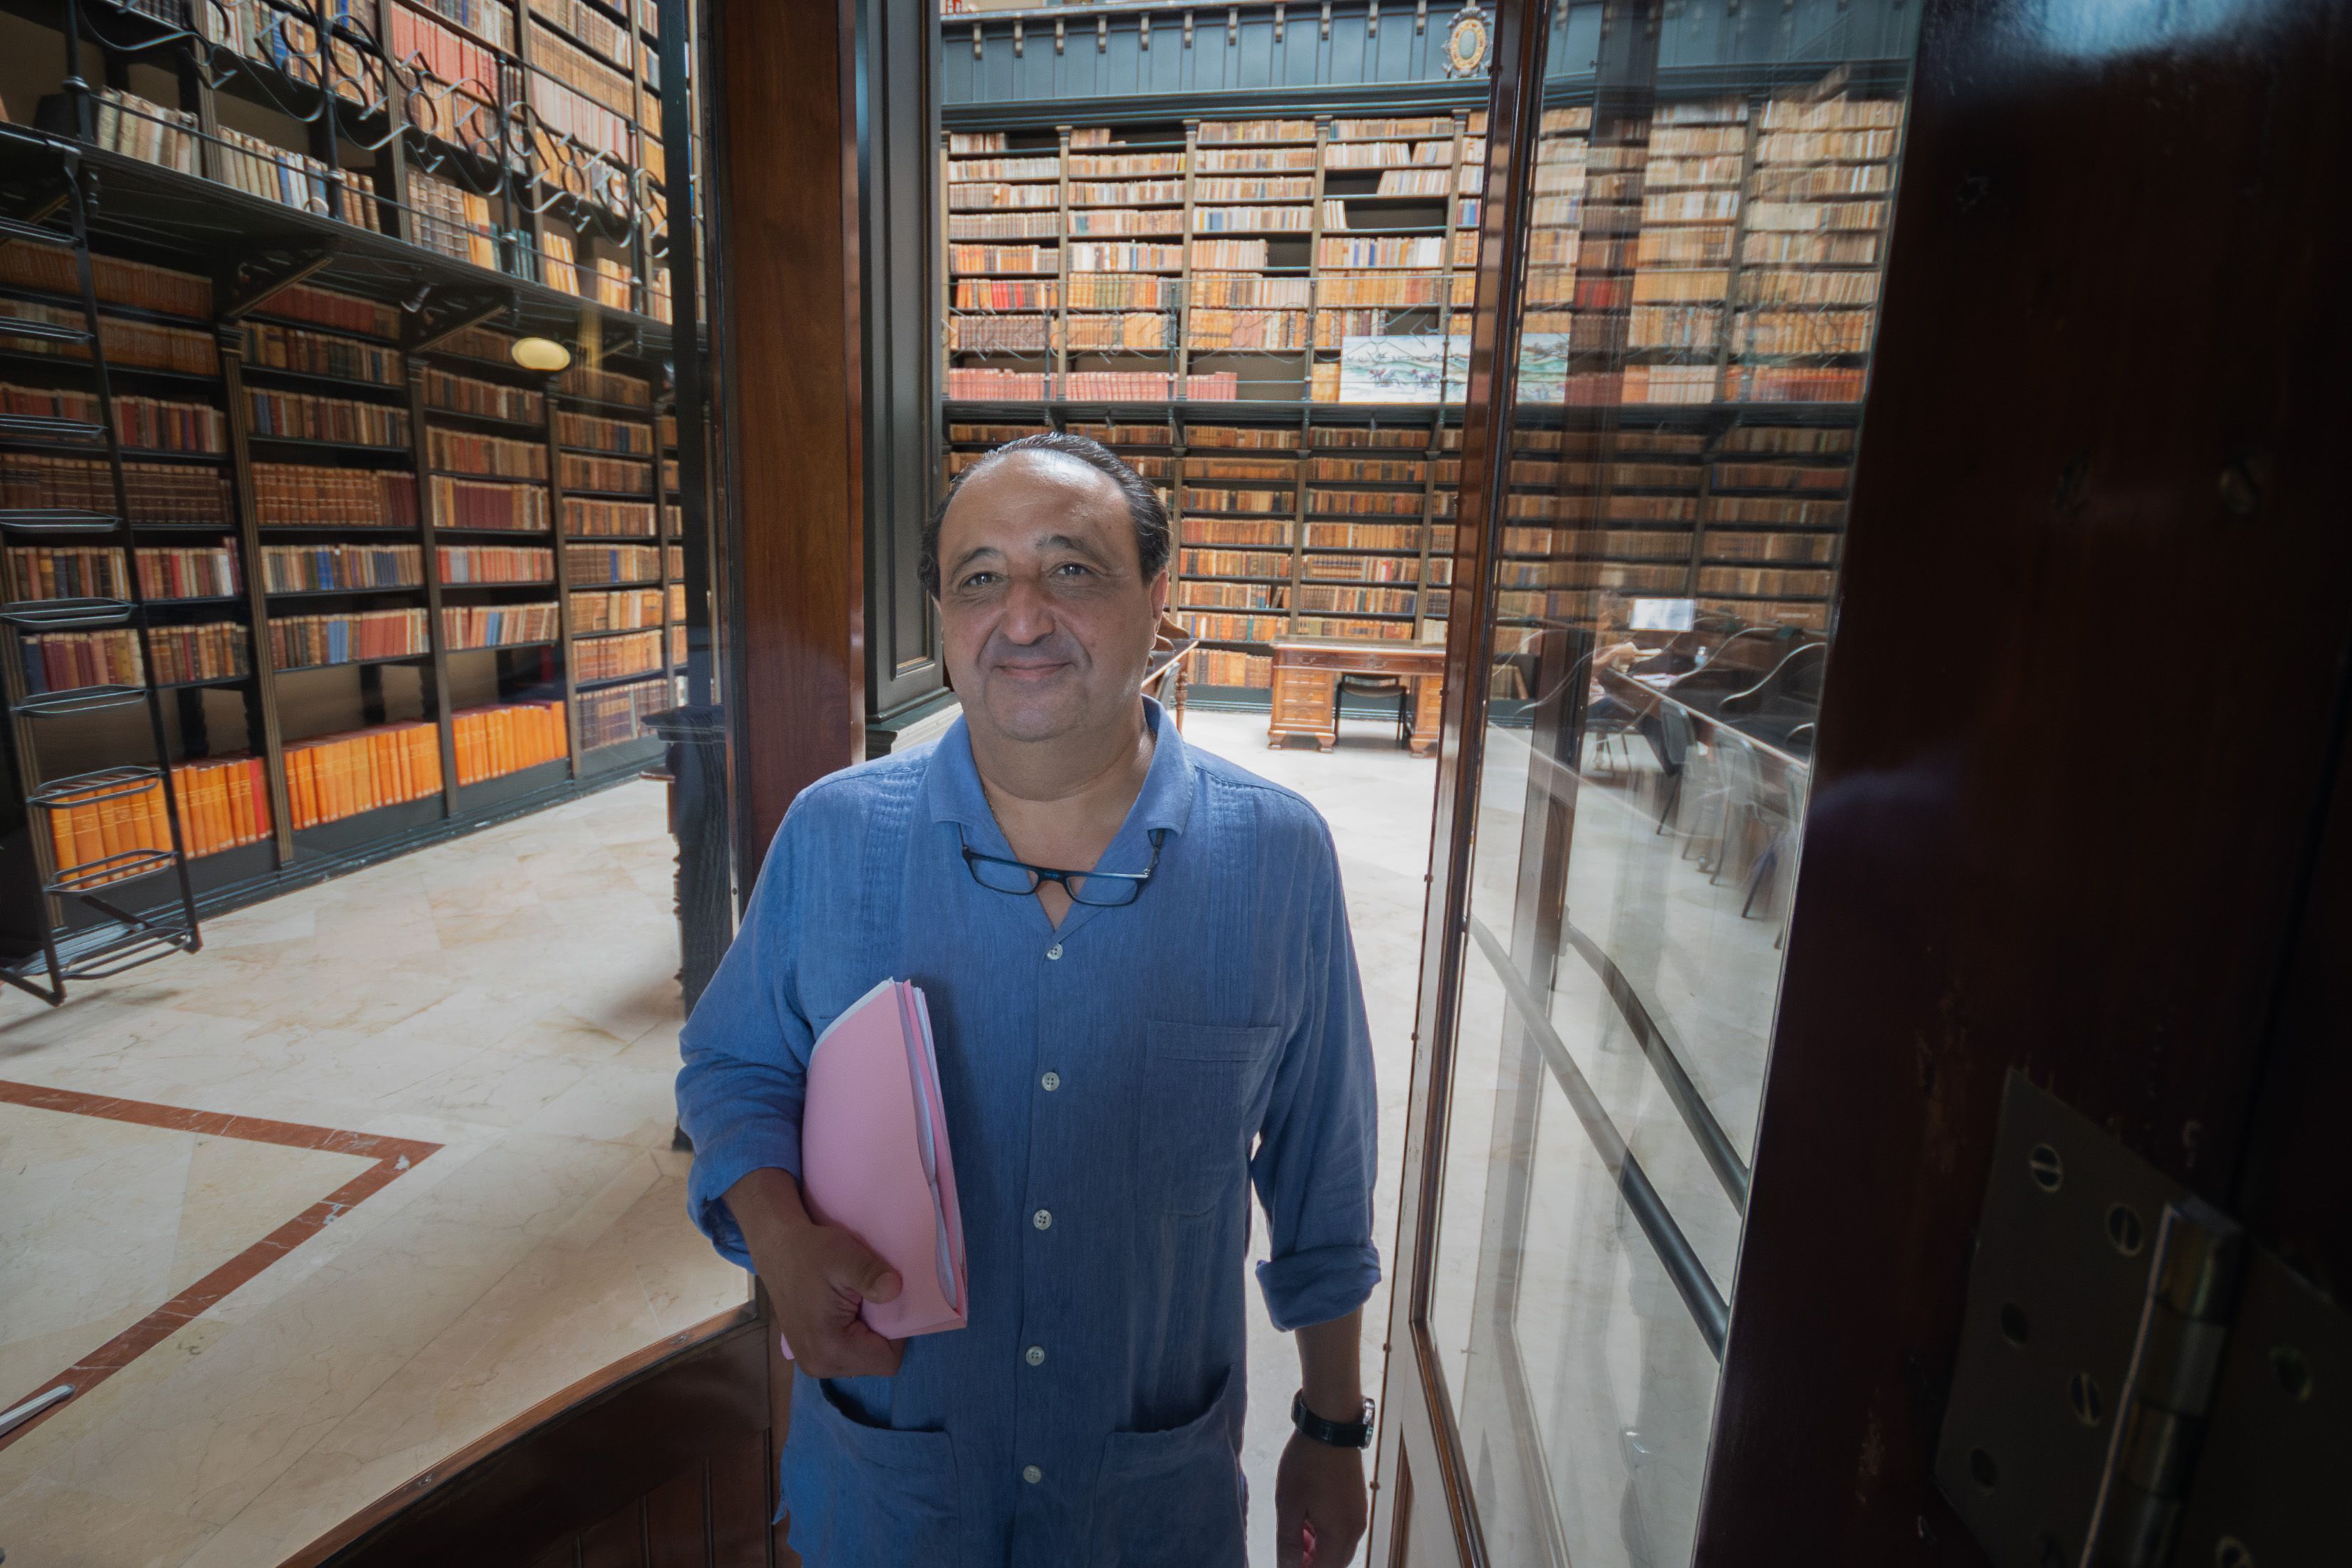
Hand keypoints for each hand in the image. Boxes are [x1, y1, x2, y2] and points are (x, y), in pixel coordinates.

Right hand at [727, 1168, 904, 1377]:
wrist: (778, 1250)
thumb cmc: (811, 1252)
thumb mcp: (845, 1256)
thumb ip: (871, 1275)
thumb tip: (895, 1289)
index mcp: (830, 1349)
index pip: (888, 1361)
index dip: (897, 1333)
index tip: (884, 1304)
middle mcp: (819, 1366)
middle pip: (875, 1363)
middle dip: (880, 1334)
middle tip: (867, 1301)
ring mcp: (812, 1364)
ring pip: (862, 1360)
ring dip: (867, 1335)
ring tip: (854, 1304)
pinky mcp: (809, 1356)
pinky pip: (847, 1356)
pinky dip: (853, 1337)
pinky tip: (844, 1312)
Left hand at [1275, 1429, 1367, 1566]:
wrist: (1330, 1427)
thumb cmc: (1306, 1465)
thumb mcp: (1289, 1505)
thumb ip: (1289, 1543)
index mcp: (1339, 1535)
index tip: (1285, 1562)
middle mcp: (1355, 1531)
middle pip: (1334, 1563)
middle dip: (1311, 1561)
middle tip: (1289, 1547)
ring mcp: (1359, 1516)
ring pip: (1338, 1548)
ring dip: (1318, 1548)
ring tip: (1295, 1529)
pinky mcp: (1357, 1503)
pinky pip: (1343, 1531)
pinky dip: (1325, 1534)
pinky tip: (1308, 1518)